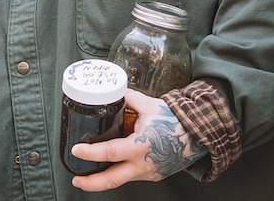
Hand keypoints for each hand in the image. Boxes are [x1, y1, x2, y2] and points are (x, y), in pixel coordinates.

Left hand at [70, 89, 206, 191]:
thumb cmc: (175, 120)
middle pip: (112, 181)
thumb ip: (128, 98)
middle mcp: (143, 163)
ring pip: (121, 180)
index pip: (109, 153)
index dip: (90, 153)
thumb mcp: (149, 105)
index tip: (77, 150)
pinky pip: (133, 175)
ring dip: (104, 179)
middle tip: (76, 179)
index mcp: (140, 145)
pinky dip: (121, 171)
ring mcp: (148, 172)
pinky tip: (114, 166)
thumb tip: (114, 90)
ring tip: (89, 174)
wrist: (197, 134)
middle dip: (90, 184)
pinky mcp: (153, 175)